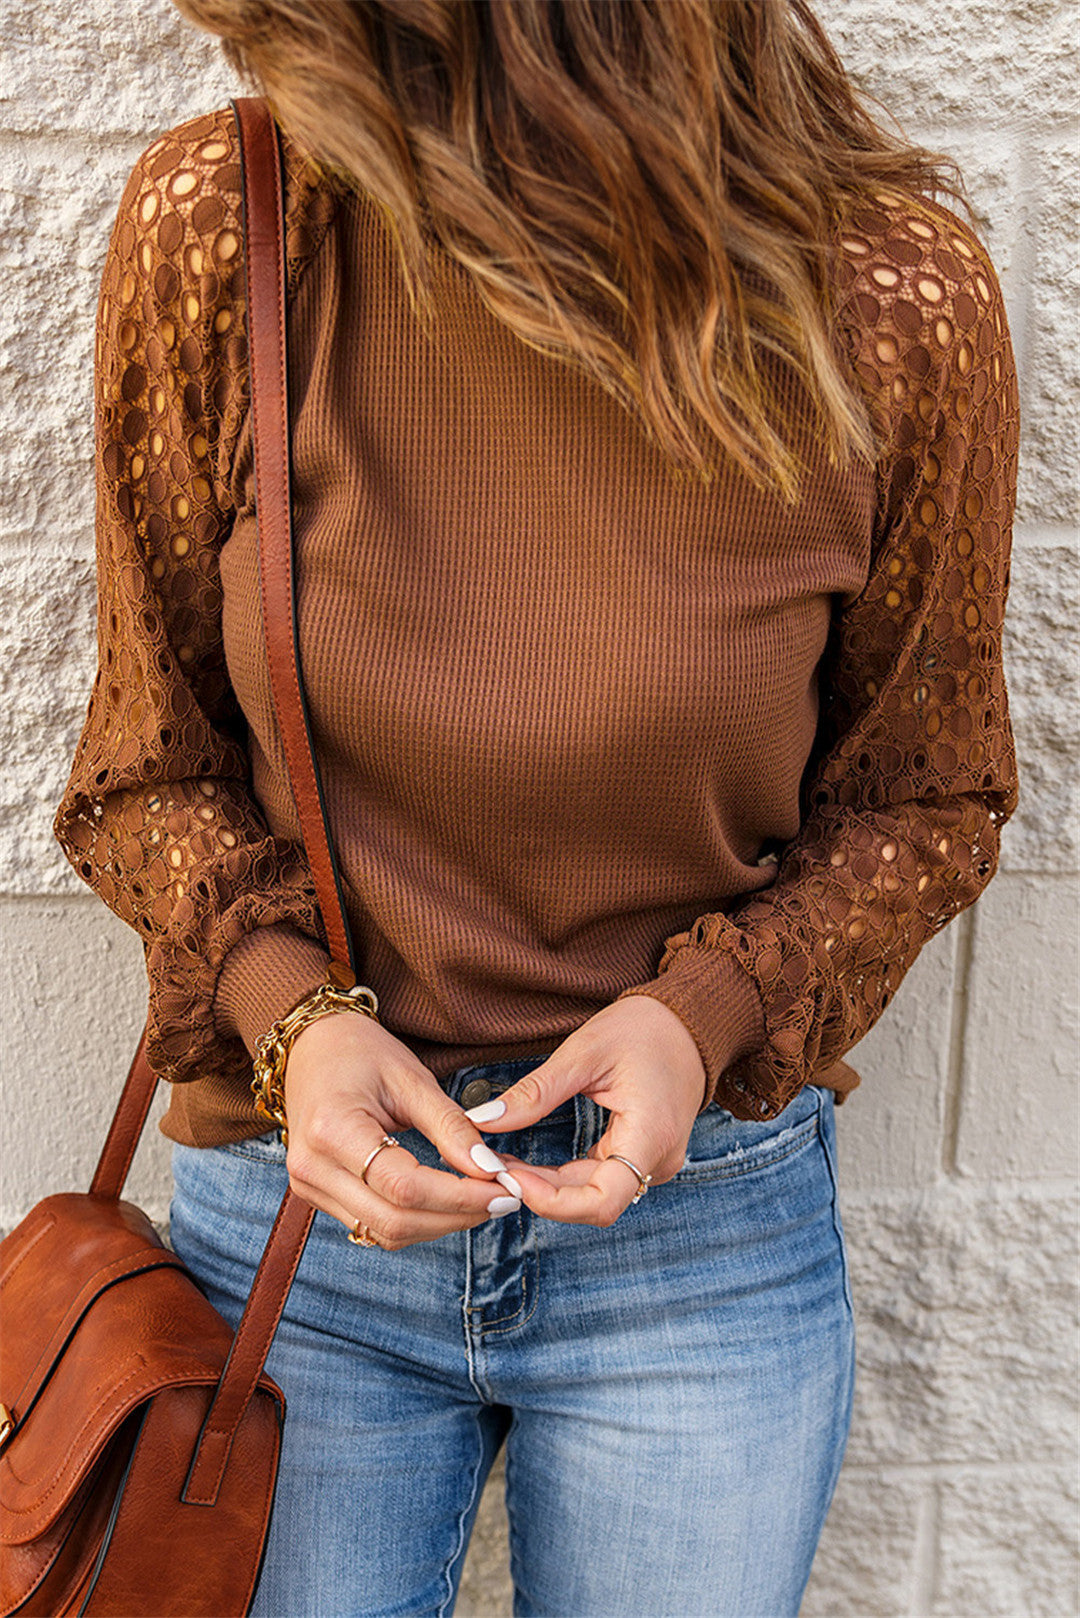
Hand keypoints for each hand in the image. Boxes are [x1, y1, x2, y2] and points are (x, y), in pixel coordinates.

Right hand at [282, 1013, 523, 1248]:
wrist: (312, 1046)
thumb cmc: (361, 1052)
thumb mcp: (412, 1078)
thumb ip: (450, 1127)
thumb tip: (489, 1169)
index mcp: (333, 1130)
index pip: (404, 1187)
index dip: (460, 1196)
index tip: (503, 1188)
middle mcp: (312, 1167)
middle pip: (394, 1221)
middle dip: (456, 1216)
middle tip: (503, 1198)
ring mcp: (309, 1186)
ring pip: (384, 1233)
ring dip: (439, 1224)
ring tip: (481, 1199)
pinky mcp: (317, 1195)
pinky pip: (371, 1225)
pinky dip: (415, 1221)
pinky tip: (447, 1201)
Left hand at [467, 996, 707, 1227]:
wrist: (688, 1022)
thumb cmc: (644, 1029)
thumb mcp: (584, 1053)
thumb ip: (536, 1092)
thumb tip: (483, 1119)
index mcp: (651, 1136)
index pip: (601, 1202)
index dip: (552, 1202)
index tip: (511, 1178)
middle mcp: (658, 1161)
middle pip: (591, 1202)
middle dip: (538, 1191)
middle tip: (490, 1168)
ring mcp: (653, 1162)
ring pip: (592, 1195)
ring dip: (547, 1187)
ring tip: (502, 1164)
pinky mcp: (642, 1157)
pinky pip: (598, 1180)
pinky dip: (562, 1177)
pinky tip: (528, 1165)